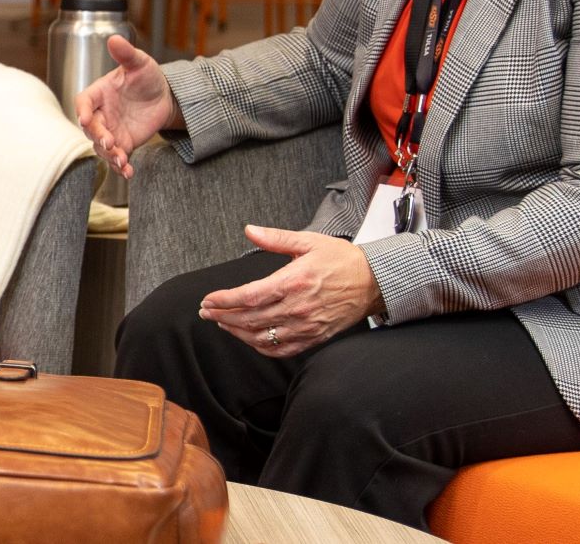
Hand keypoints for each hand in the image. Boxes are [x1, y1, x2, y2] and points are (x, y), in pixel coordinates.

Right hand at [74, 35, 175, 178]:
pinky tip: (129, 173)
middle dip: (98, 136)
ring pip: (102, 147)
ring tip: (122, 161)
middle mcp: (101, 113)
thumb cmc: (147, 76)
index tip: (86, 118)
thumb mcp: (140, 63)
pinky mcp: (124, 144)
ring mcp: (111, 130)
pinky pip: (118, 158)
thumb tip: (114, 38)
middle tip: (109, 142)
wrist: (164, 97)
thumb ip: (126, 54)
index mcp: (99, 93)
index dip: (83, 110)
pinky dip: (121, 167)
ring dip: (109, 155)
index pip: (84, 102)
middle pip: (91, 128)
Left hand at [197, 225, 382, 357]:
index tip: (208, 300)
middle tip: (206, 312)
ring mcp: (306, 326)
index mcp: (293, 281)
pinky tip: (249, 338)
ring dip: (237, 332)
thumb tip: (250, 230)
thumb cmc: (341, 259)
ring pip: (261, 337)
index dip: (224, 300)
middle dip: (222, 316)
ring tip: (223, 323)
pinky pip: (281, 350)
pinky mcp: (313, 338)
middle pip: (249, 319)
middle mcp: (297, 307)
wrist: (372, 281)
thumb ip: (276, 239)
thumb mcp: (308, 241)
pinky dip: (260, 347)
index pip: (248, 296)